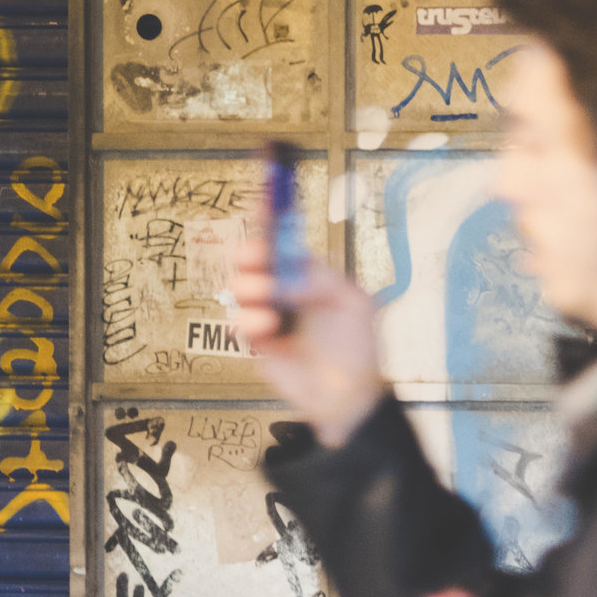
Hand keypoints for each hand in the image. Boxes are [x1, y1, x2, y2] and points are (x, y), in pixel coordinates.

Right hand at [229, 222, 386, 447]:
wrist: (346, 395)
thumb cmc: (357, 350)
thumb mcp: (353, 304)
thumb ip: (321, 280)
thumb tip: (288, 272)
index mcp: (311, 276)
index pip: (285, 242)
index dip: (272, 220)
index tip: (261, 201)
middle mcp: (287, 290)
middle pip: (255, 260)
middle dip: (251, 255)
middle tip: (256, 260)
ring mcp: (269, 313)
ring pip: (241, 287)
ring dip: (250, 289)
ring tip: (269, 304)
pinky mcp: (257, 340)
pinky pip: (239, 322)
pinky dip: (250, 322)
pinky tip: (268, 328)